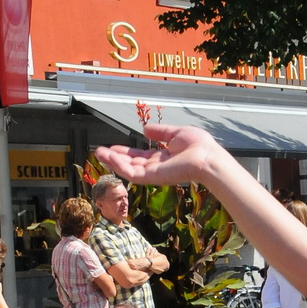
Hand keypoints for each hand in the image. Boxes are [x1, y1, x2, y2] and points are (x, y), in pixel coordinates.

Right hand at [96, 124, 227, 188]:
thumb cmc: (199, 146)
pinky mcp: (153, 178)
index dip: (126, 151)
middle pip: (132, 163)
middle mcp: (157, 167)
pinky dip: (119, 165)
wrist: (207, 158)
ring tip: (99, 153)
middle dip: (115, 158)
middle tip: (100, 151)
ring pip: (128, 169)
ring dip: (112, 161)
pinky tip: (109, 156)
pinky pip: (132, 173)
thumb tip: (145, 129)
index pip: (140, 156)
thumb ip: (160, 133)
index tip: (112, 147)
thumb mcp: (176, 133)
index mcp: (164, 158)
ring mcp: (154, 174)